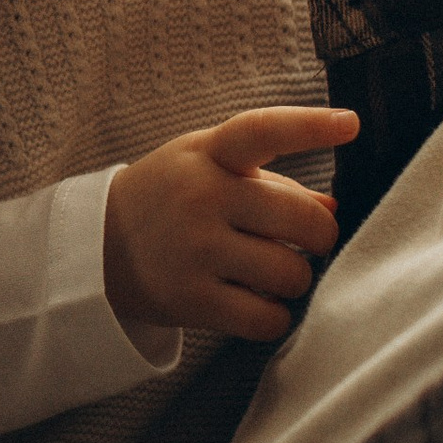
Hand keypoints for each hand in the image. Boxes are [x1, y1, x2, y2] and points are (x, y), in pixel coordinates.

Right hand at [102, 105, 358, 341]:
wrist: (93, 249)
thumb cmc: (169, 200)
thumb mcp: (207, 168)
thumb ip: (272, 182)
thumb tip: (333, 208)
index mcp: (208, 156)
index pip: (261, 130)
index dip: (309, 126)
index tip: (349, 124)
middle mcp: (201, 197)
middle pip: (305, 221)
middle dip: (319, 237)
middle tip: (305, 242)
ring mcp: (194, 250)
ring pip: (292, 275)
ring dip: (293, 280)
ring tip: (268, 273)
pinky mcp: (190, 299)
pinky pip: (267, 319)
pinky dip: (272, 316)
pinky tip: (254, 303)